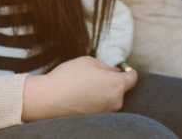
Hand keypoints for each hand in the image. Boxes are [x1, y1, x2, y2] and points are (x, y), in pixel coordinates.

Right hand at [22, 56, 137, 121]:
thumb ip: (107, 67)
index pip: (133, 79)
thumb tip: (115, 72)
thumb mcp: (90, 62)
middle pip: (121, 90)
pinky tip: (82, 97)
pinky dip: (96, 102)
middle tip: (98, 76)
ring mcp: (105, 114)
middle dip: (114, 83)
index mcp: (116, 85)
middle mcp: (115, 102)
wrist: (48, 99)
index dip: (129, 72)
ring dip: (105, 93)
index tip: (124, 69)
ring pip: (111, 100)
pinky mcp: (95, 121)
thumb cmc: (69, 76)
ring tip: (87, 87)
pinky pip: (101, 108)